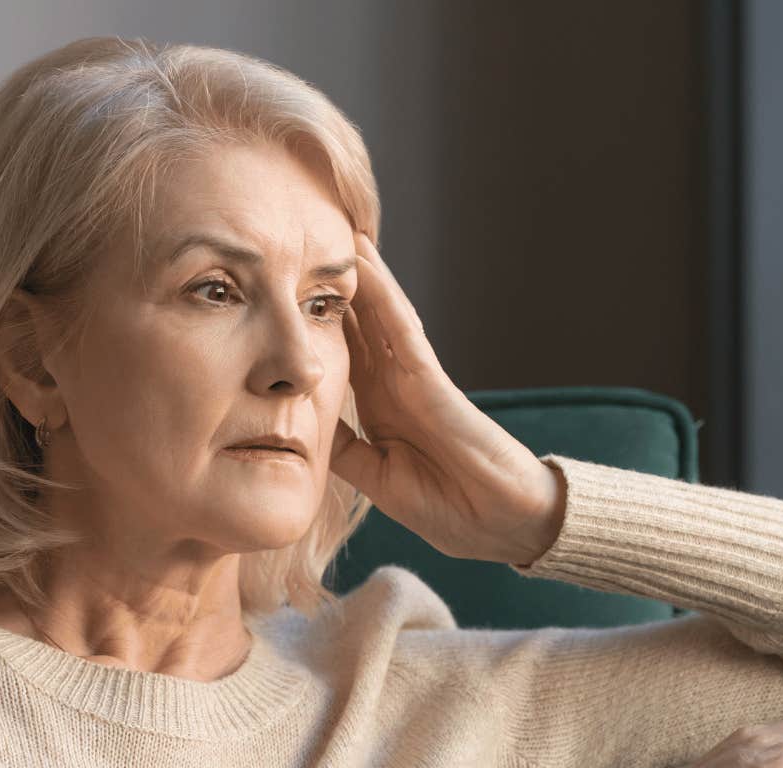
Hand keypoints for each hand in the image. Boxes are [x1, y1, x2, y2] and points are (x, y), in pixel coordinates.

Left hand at [329, 232, 562, 564]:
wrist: (501, 525)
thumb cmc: (450, 508)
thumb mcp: (379, 480)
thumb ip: (346, 451)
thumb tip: (304, 426)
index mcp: (380, 410)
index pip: (342, 356)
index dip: (314, 324)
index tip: (281, 294)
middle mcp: (395, 385)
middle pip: (357, 323)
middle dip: (332, 287)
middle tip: (299, 241)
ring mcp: (414, 378)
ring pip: (377, 313)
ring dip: (357, 272)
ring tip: (330, 228)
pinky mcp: (431, 380)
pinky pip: (400, 329)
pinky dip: (381, 293)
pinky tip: (362, 260)